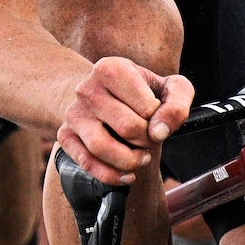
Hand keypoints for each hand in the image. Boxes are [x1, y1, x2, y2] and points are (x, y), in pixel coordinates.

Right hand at [57, 56, 193, 184]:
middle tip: (151, 139)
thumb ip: (177, 102)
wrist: (104, 94)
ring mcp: (74, 113)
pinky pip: (87, 163)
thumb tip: (160, 131)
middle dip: (147, 140)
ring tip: (142, 157)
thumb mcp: (169, 87)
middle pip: (127, 128)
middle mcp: (87, 89)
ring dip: (130, 160)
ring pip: (101, 147)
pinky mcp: (66, 135)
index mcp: (112, 69)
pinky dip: (111, 175)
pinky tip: (127, 175)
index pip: (146, 107)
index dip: (159, 120)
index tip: (157, 118)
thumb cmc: (140, 92)